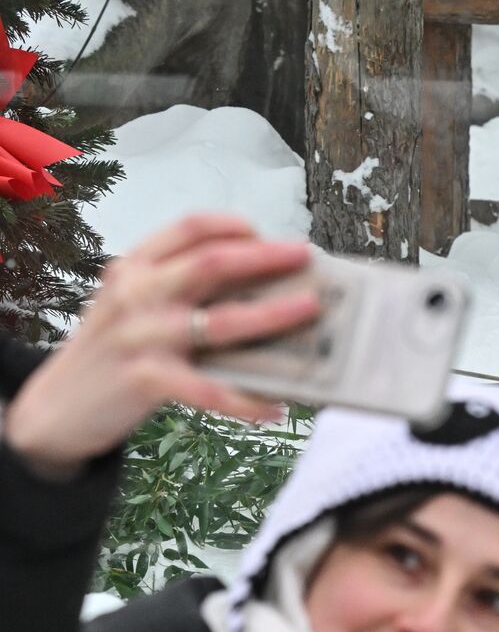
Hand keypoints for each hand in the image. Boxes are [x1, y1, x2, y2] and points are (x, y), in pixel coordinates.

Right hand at [2, 214, 319, 475]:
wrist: (56, 406)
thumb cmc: (112, 350)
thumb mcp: (132, 304)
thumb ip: (176, 287)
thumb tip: (258, 282)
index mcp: (135, 267)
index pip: (188, 228)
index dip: (233, 225)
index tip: (268, 232)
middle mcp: (137, 294)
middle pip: (211, 264)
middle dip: (266, 258)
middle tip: (306, 257)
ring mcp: (141, 336)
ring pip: (220, 322)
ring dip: (273, 316)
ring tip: (309, 313)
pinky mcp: (146, 380)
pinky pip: (209, 389)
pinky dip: (246, 400)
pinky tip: (275, 407)